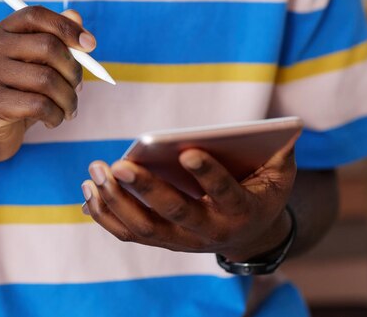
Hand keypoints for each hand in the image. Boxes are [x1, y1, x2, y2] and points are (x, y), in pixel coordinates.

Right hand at [0, 7, 93, 162]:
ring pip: (47, 80)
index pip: (36, 15)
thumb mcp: (39, 65)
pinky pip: (39, 106)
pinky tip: (53, 120)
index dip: (66, 27)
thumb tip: (76, 16)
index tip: (90, 45)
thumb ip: (57, 40)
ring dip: (68, 99)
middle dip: (74, 70)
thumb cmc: (21, 93)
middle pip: (47, 46)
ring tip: (69, 109)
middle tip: (79, 88)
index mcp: (4, 31)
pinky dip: (56, 116)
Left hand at [81, 134, 299, 260]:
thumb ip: (278, 149)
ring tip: (96, 172)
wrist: (250, 232)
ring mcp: (183, 240)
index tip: (187, 152)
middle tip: (118, 165)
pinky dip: (106, 215)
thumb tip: (277, 127)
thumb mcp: (278, 171)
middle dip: (146, 189)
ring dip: (116, 201)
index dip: (208, 174)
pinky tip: (88, 192)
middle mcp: (210, 231)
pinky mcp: (162, 240)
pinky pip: (129, 233)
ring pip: (145, 228)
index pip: (226, 193)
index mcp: (242, 210)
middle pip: (175, 213)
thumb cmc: (260, 189)